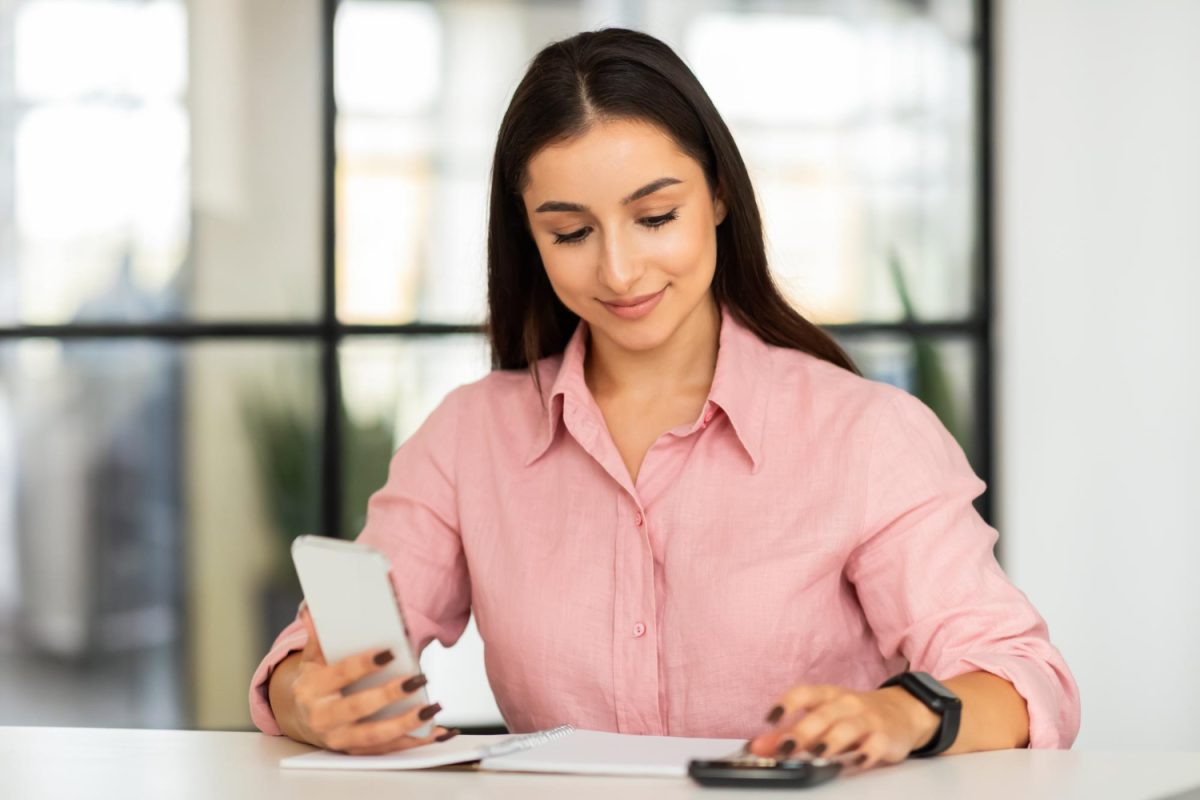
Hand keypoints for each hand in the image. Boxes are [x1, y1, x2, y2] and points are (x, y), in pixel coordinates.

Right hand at [287, 604, 457, 754]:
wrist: (302, 718)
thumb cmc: (314, 683)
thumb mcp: (312, 658)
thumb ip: (318, 636)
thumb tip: (312, 610)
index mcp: (312, 690)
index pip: (340, 675)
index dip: (364, 664)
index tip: (389, 653)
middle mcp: (323, 718)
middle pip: (358, 708)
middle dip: (389, 695)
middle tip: (417, 679)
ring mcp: (340, 739)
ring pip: (376, 736)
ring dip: (407, 724)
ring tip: (432, 707)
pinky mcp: (357, 751)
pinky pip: (389, 750)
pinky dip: (416, 742)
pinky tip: (438, 732)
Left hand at [746, 683, 940, 770]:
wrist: (901, 712)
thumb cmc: (852, 716)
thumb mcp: (821, 718)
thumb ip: (789, 732)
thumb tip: (757, 747)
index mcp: (827, 696)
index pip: (804, 693)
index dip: (786, 703)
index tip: (769, 718)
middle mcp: (846, 704)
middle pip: (823, 714)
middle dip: (803, 731)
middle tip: (786, 748)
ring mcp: (868, 719)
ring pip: (848, 727)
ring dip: (832, 741)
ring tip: (817, 754)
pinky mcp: (886, 737)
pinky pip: (877, 744)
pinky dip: (866, 753)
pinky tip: (856, 762)